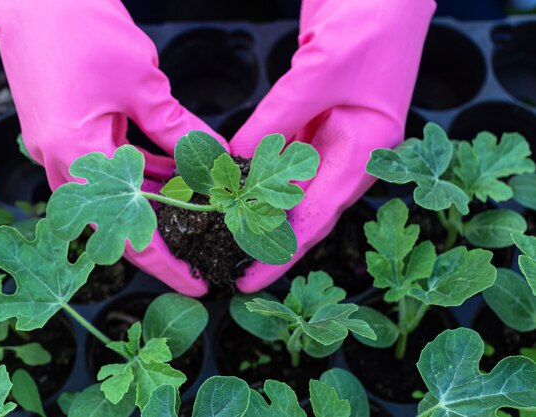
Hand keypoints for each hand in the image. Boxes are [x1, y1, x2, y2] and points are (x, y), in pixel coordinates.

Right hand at [0, 0, 228, 295]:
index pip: (127, 231)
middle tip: (202, 249)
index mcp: (75, 157)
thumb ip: (179, 131)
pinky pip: (112, 168)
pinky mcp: (70, 133)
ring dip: (157, 202)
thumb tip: (216, 160)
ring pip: (118, 195)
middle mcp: (63, 163)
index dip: (166, 263)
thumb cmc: (81, 29)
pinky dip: (143, 174)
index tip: (198, 282)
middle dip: (163, 237)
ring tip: (199, 212)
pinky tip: (177, 176)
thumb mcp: (143, 85)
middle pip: (118, 222)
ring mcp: (62, 149)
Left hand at [230, 0, 436, 292]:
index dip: (281, 251)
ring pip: (288, 185)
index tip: (248, 278)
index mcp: (369, 149)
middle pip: (302, 209)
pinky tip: (230, 183)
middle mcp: (351, 150)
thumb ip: (277, 121)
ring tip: (219, 232)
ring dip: (255, 206)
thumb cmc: (372, 20)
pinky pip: (280, 155)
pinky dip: (254, 170)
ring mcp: (331, 135)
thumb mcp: (320, 72)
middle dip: (264, 237)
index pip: (319, 215)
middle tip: (224, 263)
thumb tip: (234, 162)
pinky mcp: (313, 118)